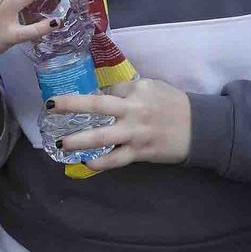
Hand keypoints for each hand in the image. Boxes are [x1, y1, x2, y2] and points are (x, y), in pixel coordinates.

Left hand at [52, 77, 191, 171]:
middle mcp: (134, 110)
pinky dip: (100, 162)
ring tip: (60, 145)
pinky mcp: (140, 151)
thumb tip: (105, 96)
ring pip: (102, 136)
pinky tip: (86, 163)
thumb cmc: (174, 105)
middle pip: (97, 106)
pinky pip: (116, 159)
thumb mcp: (153, 88)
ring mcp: (135, 132)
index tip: (72, 102)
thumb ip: (129, 91)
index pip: (107, 92)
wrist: (200, 127)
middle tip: (50, 107)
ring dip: (79, 140)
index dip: (90, 97)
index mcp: (137, 90)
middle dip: (71, 105)